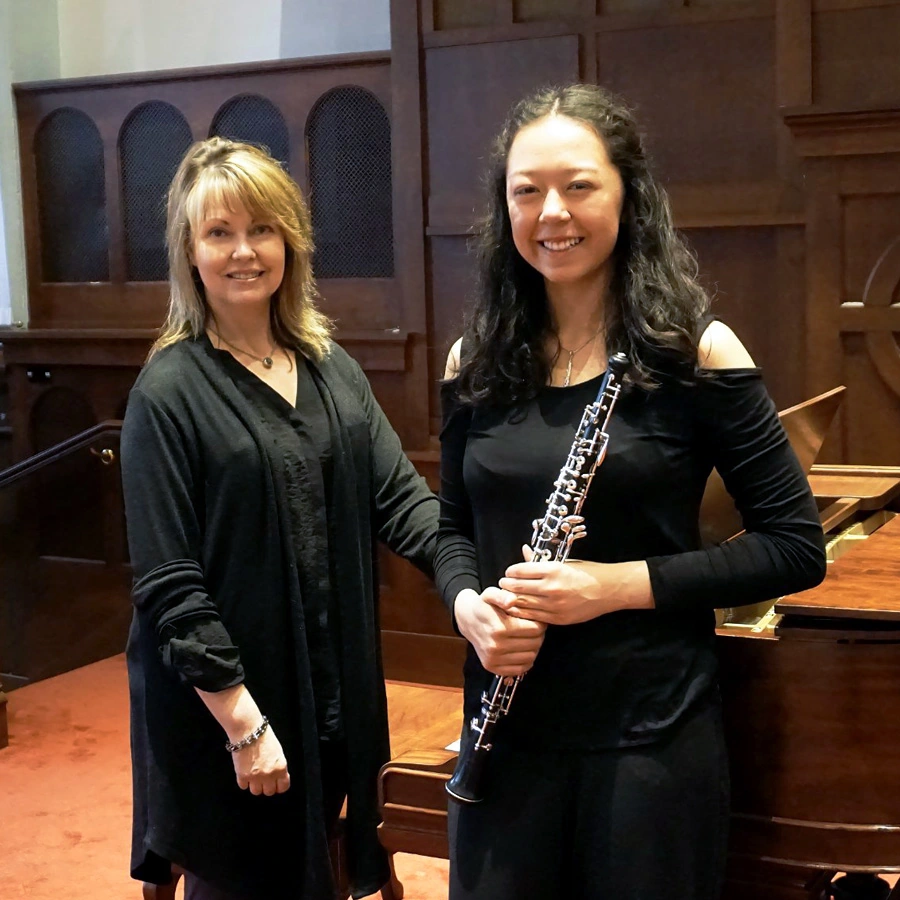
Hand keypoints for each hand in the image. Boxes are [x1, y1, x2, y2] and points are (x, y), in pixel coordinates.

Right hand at [230, 724, 290, 795]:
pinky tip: (245, 772)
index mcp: (281, 767)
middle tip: (264, 778)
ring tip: (254, 776)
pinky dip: (244, 781)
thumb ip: (278, 767)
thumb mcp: (278, 752)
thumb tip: (277, 777)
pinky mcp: (242, 776)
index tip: (276, 784)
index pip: (283, 787)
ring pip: (256, 792)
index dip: (279, 786)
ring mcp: (255, 777)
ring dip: (255, 785)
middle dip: (267, 786)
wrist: (248, 731)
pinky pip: (243, 786)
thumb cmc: (264, 737)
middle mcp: (269, 774)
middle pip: (269, 792)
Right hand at [453, 587, 546, 675]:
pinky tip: (521, 649)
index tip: (536, 619)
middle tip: (533, 628)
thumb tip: (512, 600)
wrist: (467, 620)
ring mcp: (494, 659)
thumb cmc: (483, 606)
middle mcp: (495, 646)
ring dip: (533, 647)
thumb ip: (503, 595)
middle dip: (538, 635)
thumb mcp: (491, 594)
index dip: (540, 622)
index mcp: (498, 628)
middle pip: (535, 643)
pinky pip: (520, 669)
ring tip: (527, 637)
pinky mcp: (493, 668)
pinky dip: (525, 660)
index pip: (535, 629)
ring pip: (531, 657)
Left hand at [495, 546, 653, 625]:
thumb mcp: (563, 561)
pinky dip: (523, 612)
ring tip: (507, 596)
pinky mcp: (558, 619)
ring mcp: (554, 606)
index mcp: (553, 570)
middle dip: (506, 586)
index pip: (519, 571)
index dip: (510, 572)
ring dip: (511, 600)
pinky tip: (519, 608)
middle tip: (502, 584)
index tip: (508, 572)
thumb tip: (524, 550)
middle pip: (517, 589)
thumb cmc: (587, 572)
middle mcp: (552, 588)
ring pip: (522, 605)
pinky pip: (534, 616)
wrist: (609, 590)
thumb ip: (541, 559)